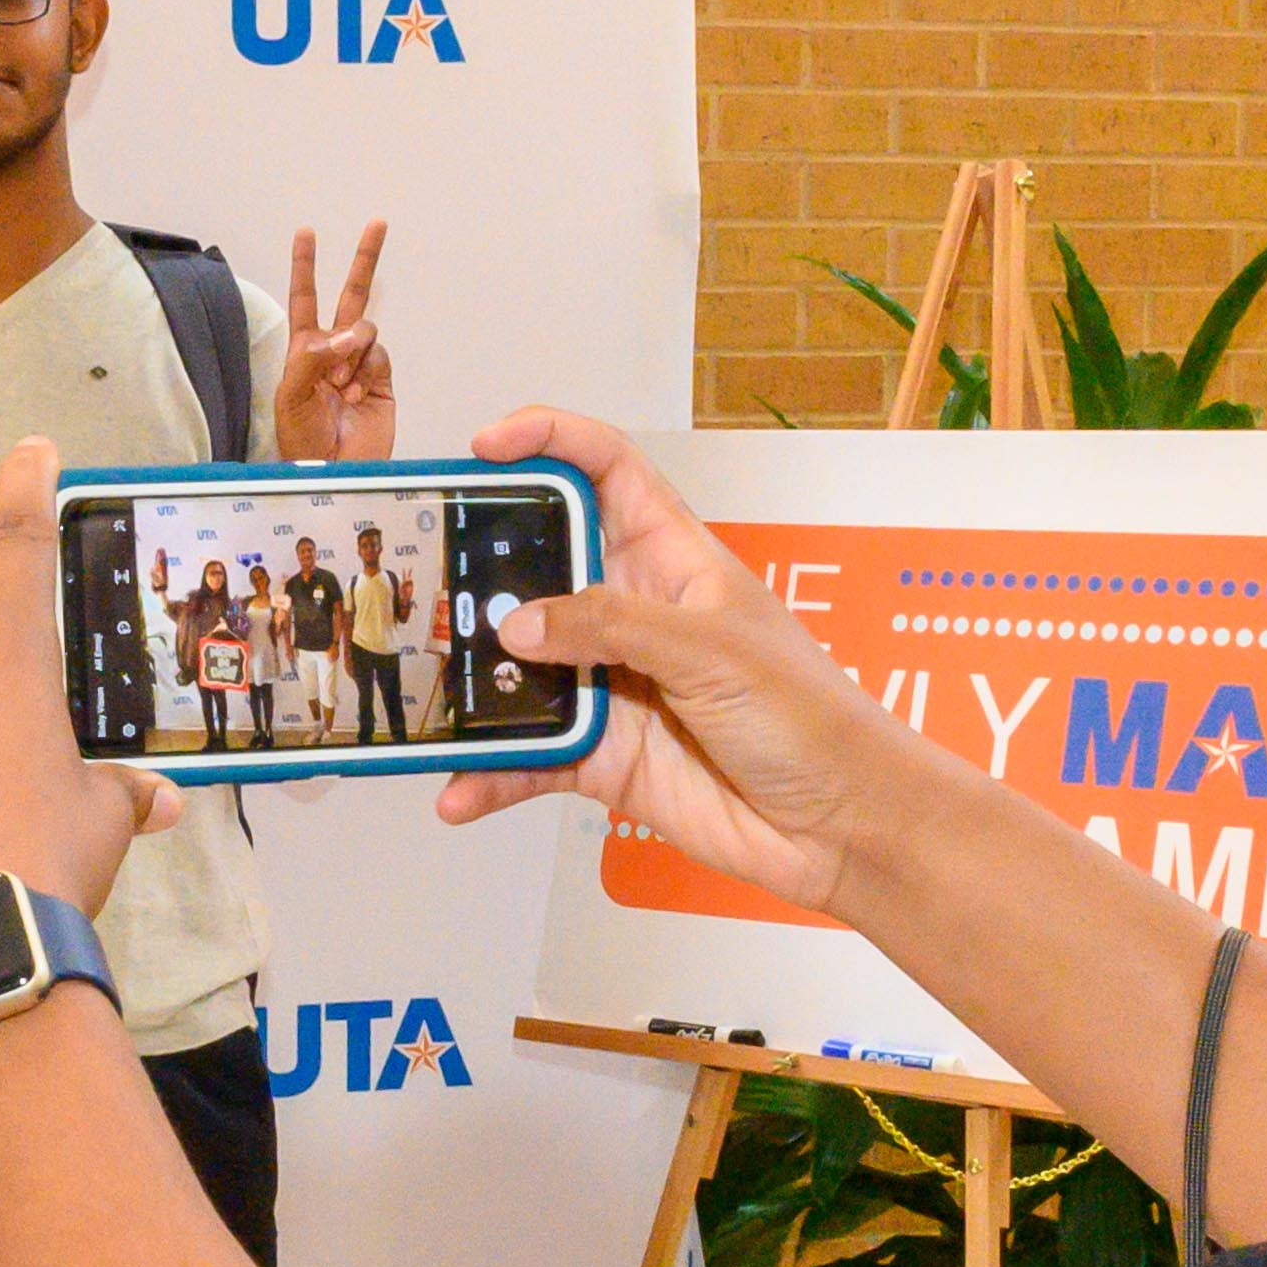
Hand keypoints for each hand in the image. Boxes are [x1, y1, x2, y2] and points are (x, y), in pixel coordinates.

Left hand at [275, 221, 393, 460]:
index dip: (305, 266)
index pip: (305, 298)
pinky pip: (379, 355)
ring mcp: (361, 364)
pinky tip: (356, 394)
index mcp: (304, 350)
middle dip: (364, 260)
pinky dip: (367, 370)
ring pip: (365, 329)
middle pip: (352, 295)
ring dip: (352, 352)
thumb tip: (348, 334)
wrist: (333, 473)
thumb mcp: (291, 396)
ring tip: (340, 387)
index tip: (307, 233)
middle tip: (377, 224)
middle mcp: (334, 351)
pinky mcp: (383, 380)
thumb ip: (313, 358)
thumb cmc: (302, 441)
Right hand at [429, 409, 905, 907]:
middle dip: (482, 571)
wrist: (839, 825)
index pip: (605, 471)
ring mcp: (613, 685)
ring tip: (429, 694)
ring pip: (520, 670)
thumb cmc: (808, 716)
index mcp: (672, 558)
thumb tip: (516, 626)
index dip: (548, 442)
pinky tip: (459, 789)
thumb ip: (610, 628)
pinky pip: (528, 756)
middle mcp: (633, 615)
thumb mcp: (711, 650)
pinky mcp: (602, 755)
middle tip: (427, 581)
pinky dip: (491, 773)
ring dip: (474, 684)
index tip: (486, 446)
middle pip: (539, 569)